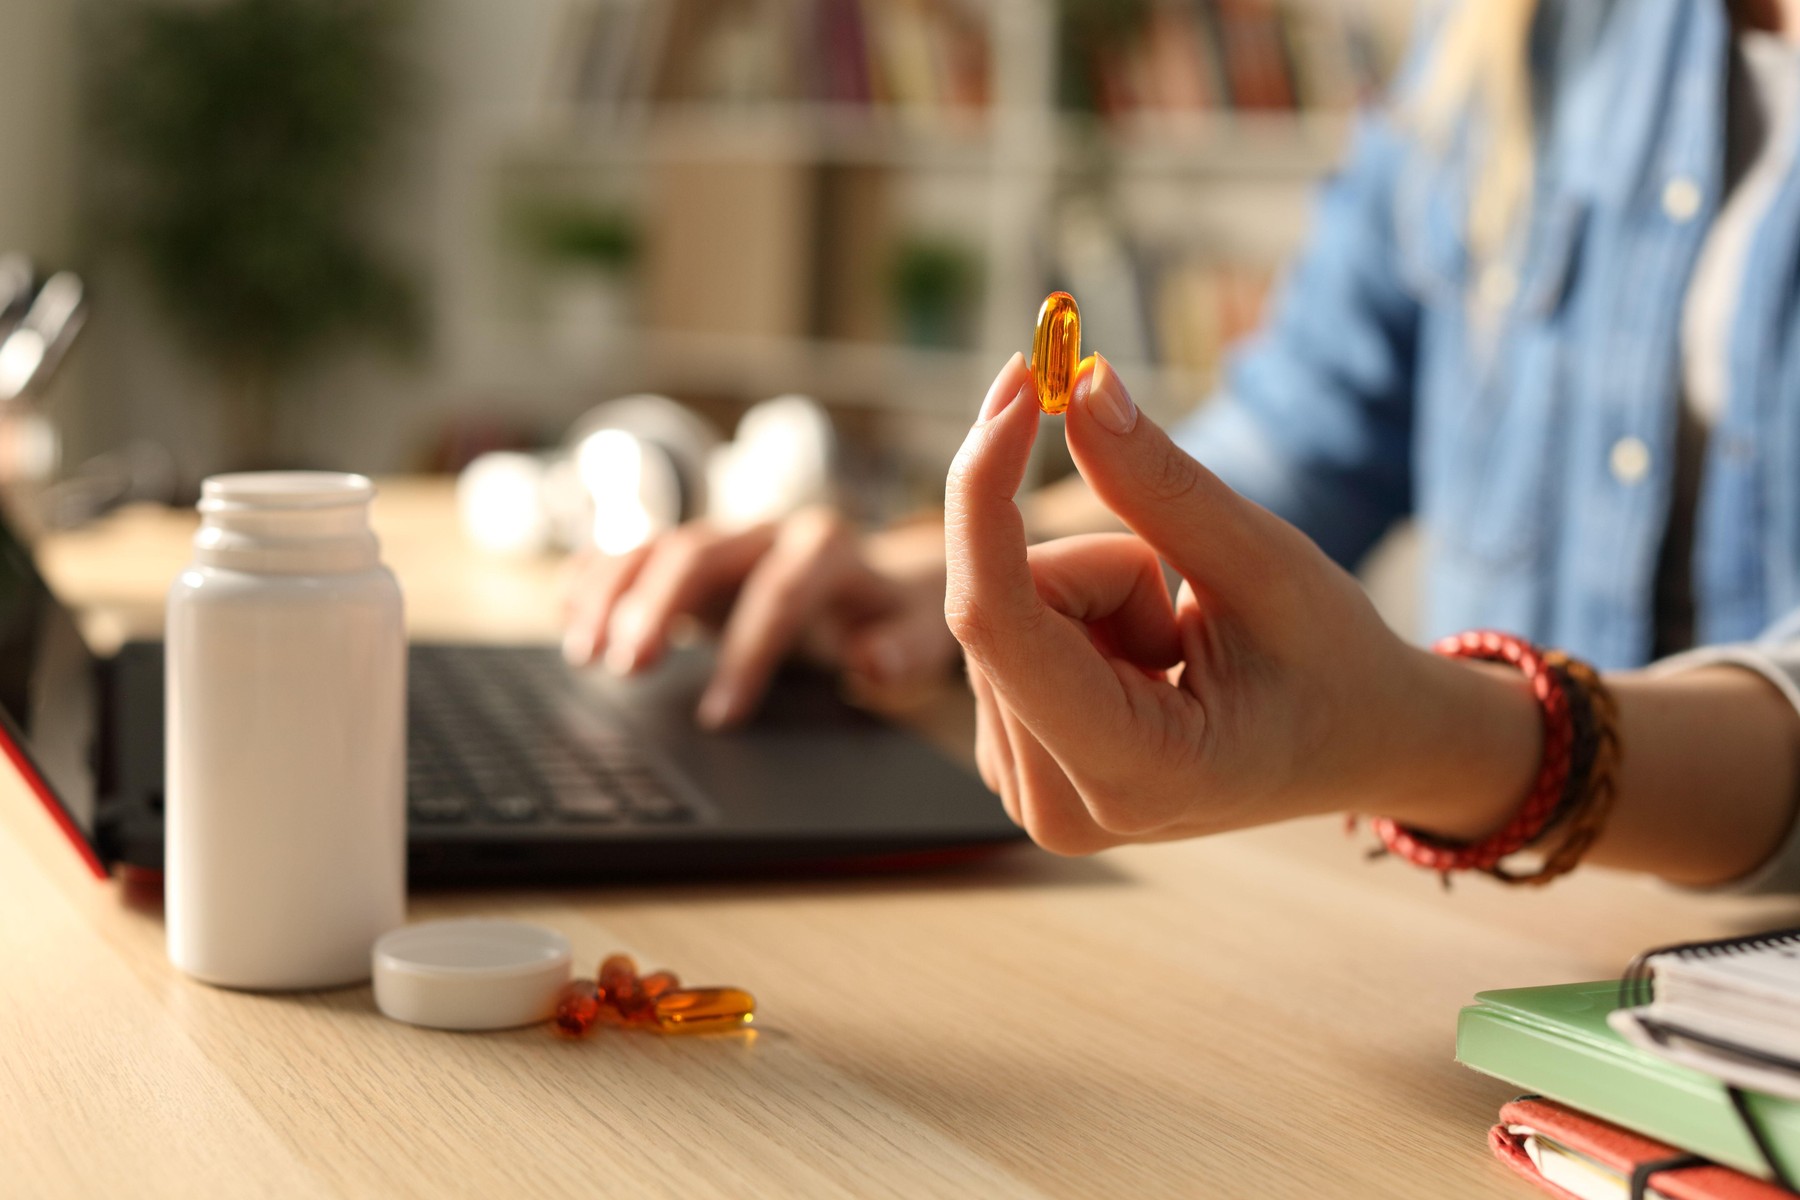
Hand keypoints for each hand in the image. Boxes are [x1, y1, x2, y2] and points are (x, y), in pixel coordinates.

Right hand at [563, 508, 958, 727]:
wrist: (886, 579)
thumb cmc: (900, 616)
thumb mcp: (921, 634)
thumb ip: (901, 647)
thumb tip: (869, 661)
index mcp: (828, 548)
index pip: (780, 593)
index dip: (746, 652)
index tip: (720, 716)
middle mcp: (769, 531)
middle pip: (699, 552)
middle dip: (657, 606)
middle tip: (625, 668)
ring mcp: (725, 538)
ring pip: (657, 547)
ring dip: (612, 593)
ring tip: (581, 652)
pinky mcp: (695, 553)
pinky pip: (636, 550)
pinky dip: (599, 574)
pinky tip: (567, 607)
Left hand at [945, 352, 1493, 853]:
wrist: (1355, 745)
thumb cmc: (1330, 662)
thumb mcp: (1264, 561)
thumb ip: (1160, 482)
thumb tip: (1078, 386)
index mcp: (1134, 774)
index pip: (997, 623)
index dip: (985, 493)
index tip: (1015, 384)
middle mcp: (1059, 807)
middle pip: (1006, 603)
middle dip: (1095, 564)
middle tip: (1187, 608)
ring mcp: (1026, 792)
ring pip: (1002, 611)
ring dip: (1090, 596)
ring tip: (1177, 649)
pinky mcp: (1014, 760)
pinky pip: (1003, 633)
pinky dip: (1072, 619)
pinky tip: (1142, 665)